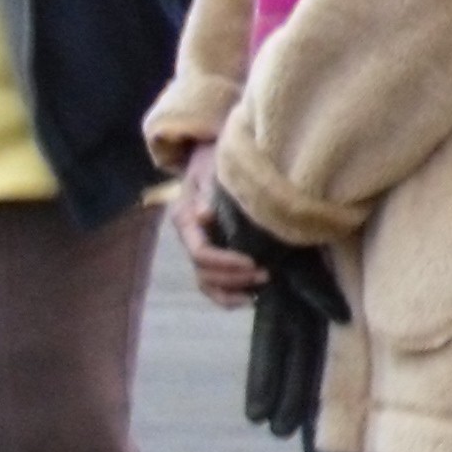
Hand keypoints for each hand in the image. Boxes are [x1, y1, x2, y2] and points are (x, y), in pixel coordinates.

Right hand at [172, 146, 264, 309]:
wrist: (213, 154)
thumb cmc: (214, 158)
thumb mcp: (210, 168)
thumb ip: (207, 192)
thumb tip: (204, 217)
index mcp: (185, 219)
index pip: (201, 252)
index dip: (225, 262)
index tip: (252, 263)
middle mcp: (190, 238)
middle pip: (204, 272)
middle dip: (234, 278)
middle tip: (266, 274)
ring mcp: (200, 247)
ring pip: (207, 282)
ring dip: (233, 290)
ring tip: (262, 287)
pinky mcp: (214, 253)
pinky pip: (214, 283)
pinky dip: (229, 295)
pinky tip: (252, 297)